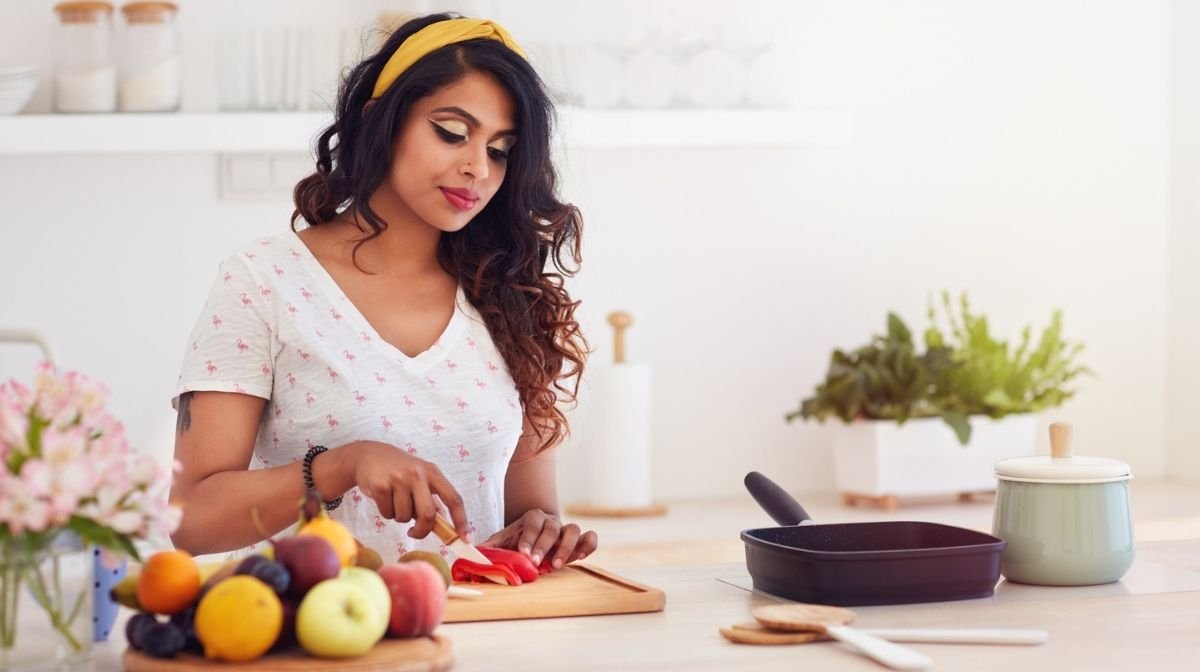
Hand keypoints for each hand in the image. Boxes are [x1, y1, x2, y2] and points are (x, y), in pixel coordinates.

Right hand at [347, 441, 470, 542]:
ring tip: (394, 501)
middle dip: (422, 530)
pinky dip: (386, 513)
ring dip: (400, 517)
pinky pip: (388, 514)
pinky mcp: (381, 486)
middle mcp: (418, 474)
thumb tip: (444, 525)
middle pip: (428, 514)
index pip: (453, 498)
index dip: (461, 520)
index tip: (465, 538)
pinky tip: (383, 498)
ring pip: (405, 517)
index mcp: (433, 472)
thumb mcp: (420, 477)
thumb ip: (431, 498)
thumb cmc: (399, 470)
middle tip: (414, 533)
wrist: (368, 455)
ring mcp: (399, 479)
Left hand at [481, 509, 597, 571]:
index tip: (523, 552)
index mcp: (533, 518)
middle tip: (536, 562)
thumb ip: (491, 545)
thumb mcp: (504, 539)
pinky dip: (588, 546)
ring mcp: (566, 529)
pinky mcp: (580, 539)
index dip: (528, 538)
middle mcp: (552, 521)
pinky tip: (580, 558)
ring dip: (566, 547)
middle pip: (552, 528)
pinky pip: (590, 538)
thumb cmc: (519, 538)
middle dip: (544, 545)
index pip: (532, 524)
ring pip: (573, 529)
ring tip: (556, 565)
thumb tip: (472, 552)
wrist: (538, 531)